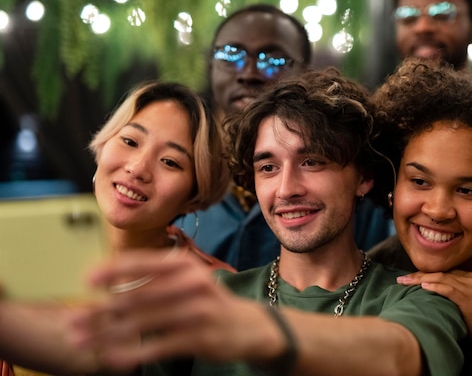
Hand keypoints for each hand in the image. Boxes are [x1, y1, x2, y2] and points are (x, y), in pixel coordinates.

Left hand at [68, 251, 266, 370]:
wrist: (248, 326)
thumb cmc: (207, 302)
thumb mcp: (186, 282)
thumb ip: (154, 282)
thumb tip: (109, 288)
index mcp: (185, 265)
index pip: (142, 263)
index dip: (112, 271)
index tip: (86, 281)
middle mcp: (191, 283)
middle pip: (136, 297)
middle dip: (99, 311)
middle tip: (73, 321)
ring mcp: (197, 310)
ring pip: (143, 323)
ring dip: (108, 334)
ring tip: (83, 341)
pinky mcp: (201, 337)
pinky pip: (160, 346)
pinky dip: (133, 353)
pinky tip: (112, 358)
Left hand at [397, 270, 471, 351]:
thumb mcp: (461, 302)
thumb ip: (448, 292)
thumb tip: (424, 290)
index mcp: (467, 277)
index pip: (440, 272)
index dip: (421, 274)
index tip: (406, 278)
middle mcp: (469, 278)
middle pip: (438, 273)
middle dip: (417, 275)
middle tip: (400, 279)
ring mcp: (470, 287)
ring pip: (441, 278)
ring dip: (420, 279)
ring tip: (405, 282)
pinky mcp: (469, 297)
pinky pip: (449, 289)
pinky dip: (435, 287)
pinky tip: (422, 287)